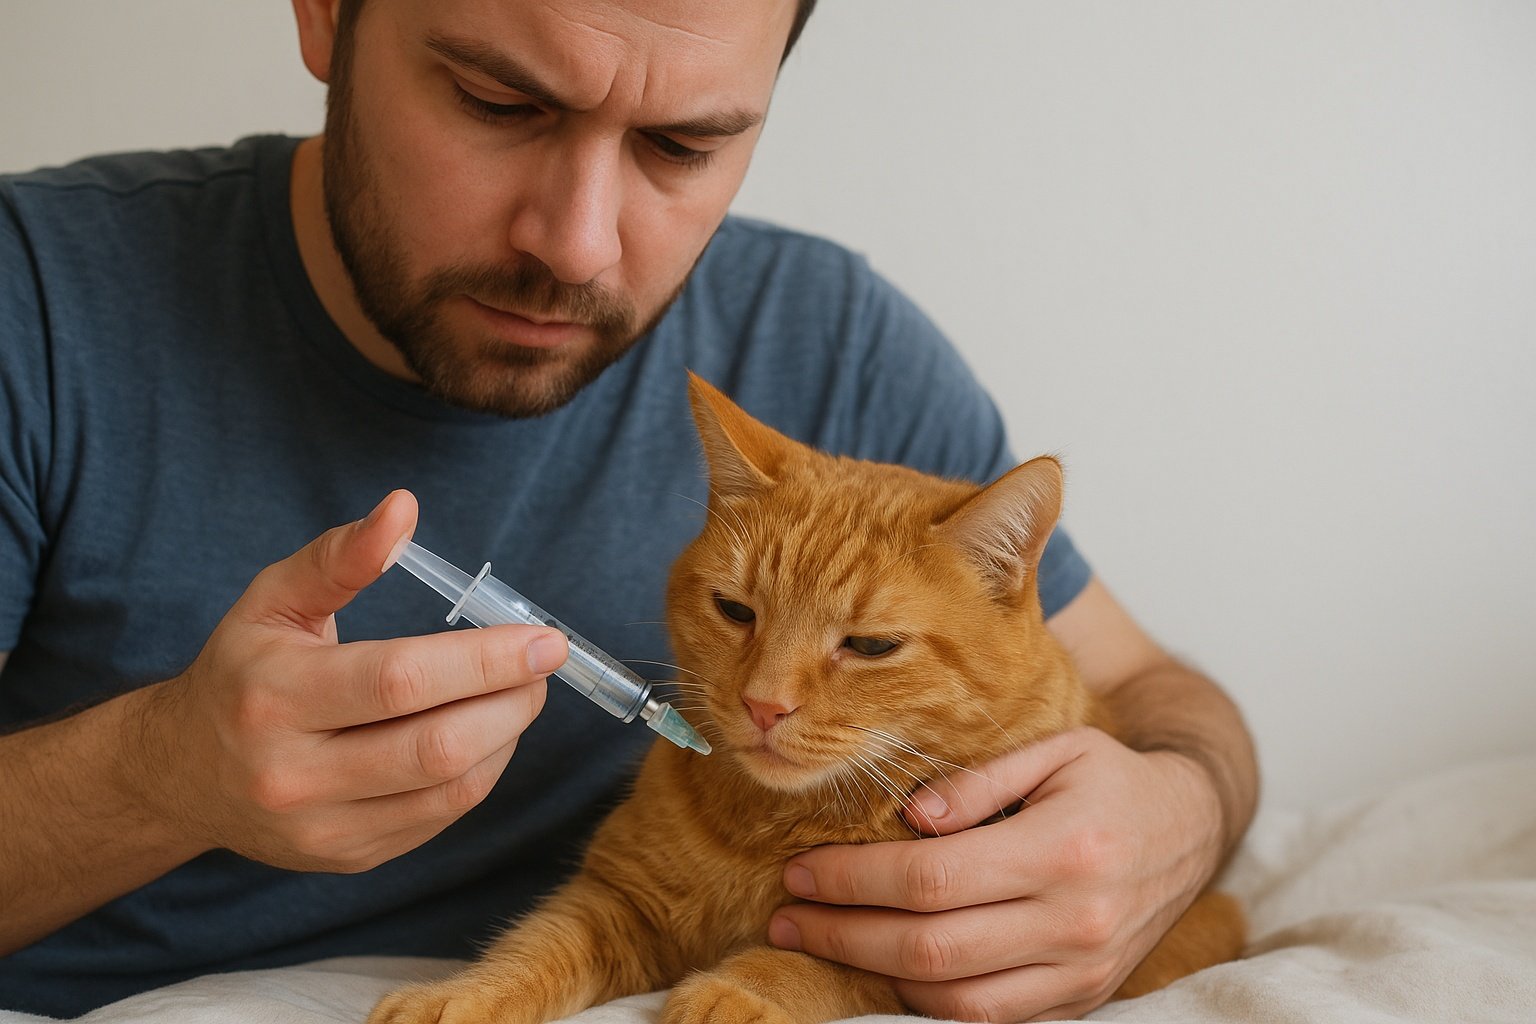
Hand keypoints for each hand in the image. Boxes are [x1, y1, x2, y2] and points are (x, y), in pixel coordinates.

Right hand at [125, 490, 565, 872]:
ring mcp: (321, 828)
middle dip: (511, 701)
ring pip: (450, 790)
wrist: (182, 772)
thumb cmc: (243, 669)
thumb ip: (343, 556)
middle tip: (543, 665)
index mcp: (274, 696)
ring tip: (520, 694)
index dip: (485, 660)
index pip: (400, 681)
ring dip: (507, 737)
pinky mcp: (348, 858)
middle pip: (436, 746)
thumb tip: (404, 507)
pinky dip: (481, 772)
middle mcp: (292, 773)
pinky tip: (486, 734)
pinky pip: (440, 817)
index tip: (544, 640)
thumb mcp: (275, 600)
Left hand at [767, 727, 1224, 1021]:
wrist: (1192, 827)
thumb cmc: (1111, 777)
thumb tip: (908, 817)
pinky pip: (995, 1019)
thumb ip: (978, 782)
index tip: (801, 871)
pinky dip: (934, 1003)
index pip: (932, 878)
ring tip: (826, 941)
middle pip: (932, 947)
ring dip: (877, 976)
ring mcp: (1084, 970)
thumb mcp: (1055, 749)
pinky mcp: (1087, 997)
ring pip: (959, 1001)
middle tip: (788, 916)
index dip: (855, 879)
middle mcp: (1077, 920)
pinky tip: (890, 969)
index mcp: (1064, 848)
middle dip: (845, 934)